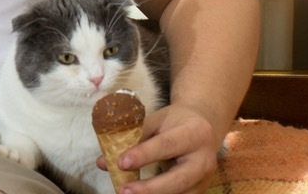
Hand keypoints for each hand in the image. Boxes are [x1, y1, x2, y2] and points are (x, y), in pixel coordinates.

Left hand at [97, 103, 218, 193]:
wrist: (204, 127)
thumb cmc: (175, 122)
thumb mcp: (157, 120)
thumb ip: (132, 138)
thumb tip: (103, 162)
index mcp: (194, 133)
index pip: (166, 145)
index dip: (143, 155)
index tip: (121, 163)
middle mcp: (204, 159)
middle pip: (178, 179)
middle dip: (150, 188)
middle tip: (123, 190)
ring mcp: (205, 178)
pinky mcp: (200, 190)